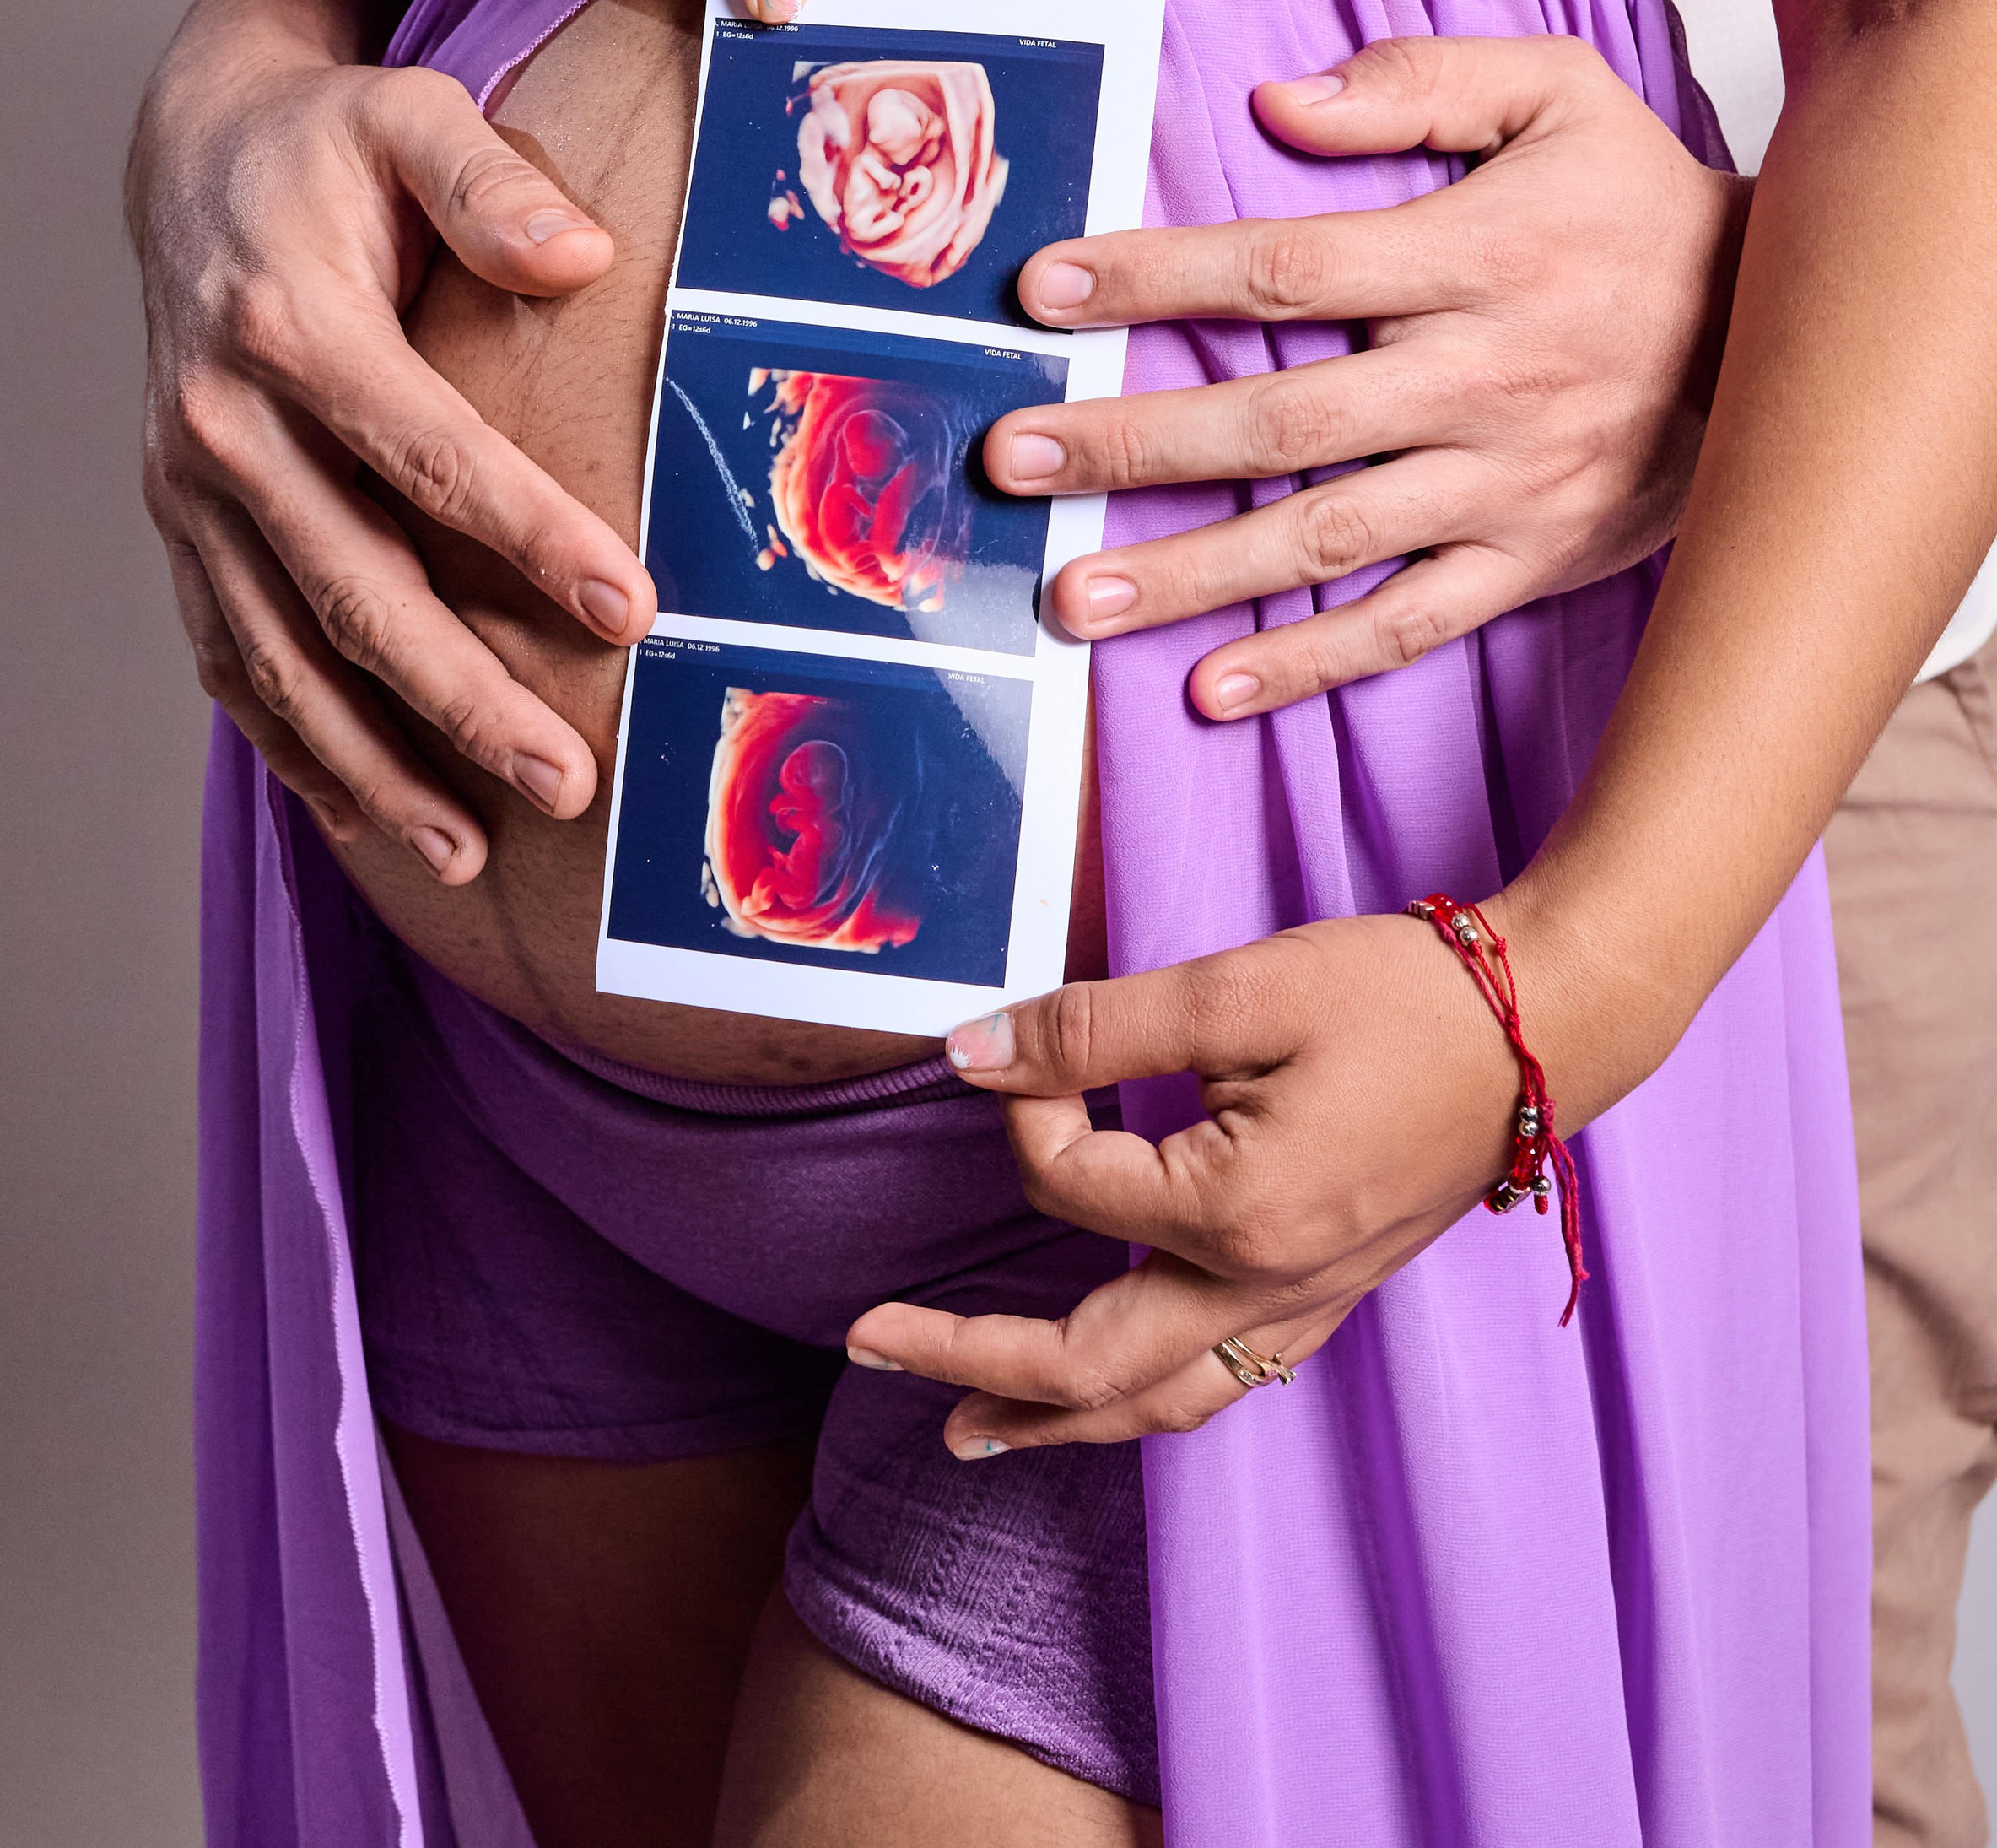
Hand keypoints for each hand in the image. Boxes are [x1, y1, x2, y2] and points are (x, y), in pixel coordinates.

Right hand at [133, 16, 654, 883]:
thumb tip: (583, 256)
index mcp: (287, 325)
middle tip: (569, 779)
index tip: (629, 609)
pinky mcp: (179, 527)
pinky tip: (371, 815)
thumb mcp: (411, 114)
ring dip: (372, 761)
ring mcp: (187, 488)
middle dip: (459, 698)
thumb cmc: (328, 142)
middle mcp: (220, 422)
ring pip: (278, 653)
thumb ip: (492, 184)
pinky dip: (294, 745)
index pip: (425, 455)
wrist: (193, 155)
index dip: (528, 537)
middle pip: (351, 586)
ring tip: (470, 848)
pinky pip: (229, 657)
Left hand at [847, 912, 1563, 1454]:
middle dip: (963, 1358)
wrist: (1549, 1026)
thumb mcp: (1239, 986)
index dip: (1023, 1098)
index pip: (1065, 1179)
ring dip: (1049, 1420)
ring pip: (1155, 1404)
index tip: (1024, 1037)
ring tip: (964, 1429)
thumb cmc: (1402, 995)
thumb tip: (972, 1050)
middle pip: (1082, 1365)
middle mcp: (1264, 1289)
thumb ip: (1096, 1028)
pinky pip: (1220, 1384)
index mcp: (1235, 1214)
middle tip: (867, 1341)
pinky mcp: (1331, 1297)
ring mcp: (1304, 1307)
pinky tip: (1110, 1388)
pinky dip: (1143, 1402)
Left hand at [987, 34, 1748, 714]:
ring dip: (1196, 573)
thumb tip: (1279, 104)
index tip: (1047, 287)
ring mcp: (1506, 485)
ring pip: (1328, 539)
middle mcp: (1483, 379)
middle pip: (1282, 422)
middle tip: (1011, 461)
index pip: (1286, 269)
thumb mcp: (1560, 93)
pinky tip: (1214, 686)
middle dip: (1135, 444)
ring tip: (1075, 598)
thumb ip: (1420, 83)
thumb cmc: (1645, 205)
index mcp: (1477, 257)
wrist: (1789, 330)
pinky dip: (1314, 662)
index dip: (1158, 277)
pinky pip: (1411, 622)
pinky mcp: (1532, 561)